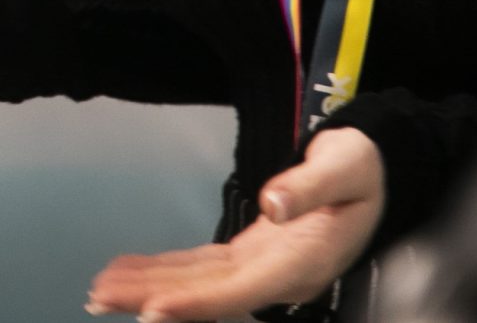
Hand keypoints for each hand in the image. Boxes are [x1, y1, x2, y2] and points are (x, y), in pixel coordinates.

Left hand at [86, 127, 384, 320]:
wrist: (376, 175)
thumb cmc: (362, 171)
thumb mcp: (345, 169)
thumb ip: (308, 186)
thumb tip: (273, 204)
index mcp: (302, 261)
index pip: (240, 290)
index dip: (197, 303)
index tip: (153, 311)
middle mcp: (278, 276)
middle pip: (208, 295)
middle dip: (154, 299)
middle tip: (100, 298)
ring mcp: (262, 268)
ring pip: (198, 284)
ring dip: (149, 288)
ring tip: (100, 290)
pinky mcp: (250, 256)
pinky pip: (201, 268)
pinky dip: (164, 270)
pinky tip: (131, 271)